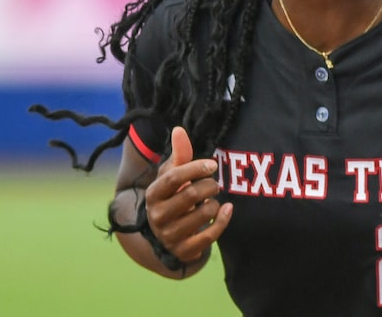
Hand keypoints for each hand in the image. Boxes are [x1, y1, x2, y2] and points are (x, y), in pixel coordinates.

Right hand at [143, 126, 232, 265]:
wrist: (170, 232)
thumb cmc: (174, 196)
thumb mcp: (174, 175)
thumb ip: (179, 154)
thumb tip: (179, 129)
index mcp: (153, 195)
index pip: (173, 178)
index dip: (195, 168)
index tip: (212, 164)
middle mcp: (157, 217)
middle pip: (191, 195)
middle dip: (210, 186)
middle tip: (214, 184)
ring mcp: (169, 236)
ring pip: (203, 214)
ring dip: (215, 204)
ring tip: (212, 201)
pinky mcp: (183, 251)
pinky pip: (209, 236)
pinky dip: (222, 221)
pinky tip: (227, 209)